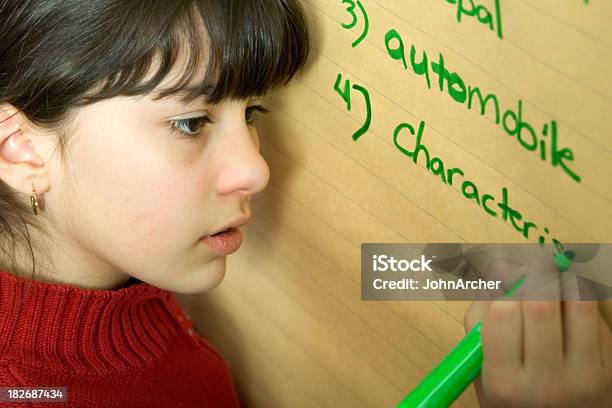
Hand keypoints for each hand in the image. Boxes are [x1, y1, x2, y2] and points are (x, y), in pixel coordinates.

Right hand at [464, 256, 611, 406]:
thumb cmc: (511, 391)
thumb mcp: (480, 365)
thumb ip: (481, 315)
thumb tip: (502, 265)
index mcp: (503, 382)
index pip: (503, 313)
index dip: (506, 287)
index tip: (509, 279)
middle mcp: (543, 384)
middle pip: (541, 305)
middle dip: (538, 274)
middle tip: (537, 265)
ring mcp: (581, 380)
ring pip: (578, 305)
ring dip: (565, 281)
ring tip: (556, 280)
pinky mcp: (607, 373)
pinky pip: (598, 319)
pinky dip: (584, 301)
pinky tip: (572, 306)